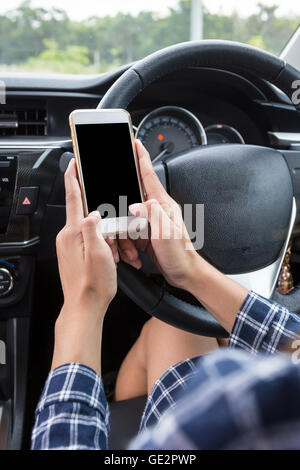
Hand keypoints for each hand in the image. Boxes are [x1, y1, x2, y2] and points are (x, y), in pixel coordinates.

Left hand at [52, 159, 117, 373]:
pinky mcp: (74, 253)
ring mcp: (70, 246)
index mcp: (73, 233)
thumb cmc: (94, 285)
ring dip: (105, 234)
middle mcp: (68, 237)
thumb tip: (93, 212)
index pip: (73, 197)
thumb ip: (95, 228)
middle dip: (101, 214)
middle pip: (85, 213)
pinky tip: (111, 256)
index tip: (73, 163)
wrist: (85, 307)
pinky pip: (90, 240)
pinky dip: (103, 244)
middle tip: (111, 228)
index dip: (74, 178)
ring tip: (115, 253)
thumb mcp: (100, 254)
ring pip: (91, 228)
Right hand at [118, 140, 199, 290]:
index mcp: (162, 205)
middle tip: (128, 230)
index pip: (149, 176)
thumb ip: (152, 213)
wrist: (184, 273)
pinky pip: (128, 234)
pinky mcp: (145, 235)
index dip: (141, 158)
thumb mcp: (166, 231)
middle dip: (122, 215)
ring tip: (135, 251)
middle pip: (131, 200)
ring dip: (125, 238)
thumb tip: (136, 203)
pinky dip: (127, 246)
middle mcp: (155, 211)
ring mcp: (149, 223)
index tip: (135, 144)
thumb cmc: (180, 254)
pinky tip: (135, 255)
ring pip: (126, 220)